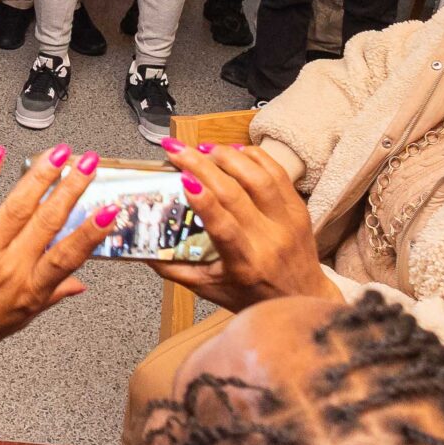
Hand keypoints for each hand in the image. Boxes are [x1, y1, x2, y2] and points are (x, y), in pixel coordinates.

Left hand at [0, 145, 108, 399]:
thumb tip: (79, 284)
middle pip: (47, 221)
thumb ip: (51, 296)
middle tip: (88, 164)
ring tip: (58, 154)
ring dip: (40, 176)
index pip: (68, 255)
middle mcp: (8, 268)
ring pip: (17, 206)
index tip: (109, 209)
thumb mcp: (17, 319)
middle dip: (71, 189)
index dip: (91, 232)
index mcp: (29, 289)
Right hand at [148, 141, 341, 312]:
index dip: (203, 201)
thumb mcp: (209, 289)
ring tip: (203, 148)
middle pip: (236, 193)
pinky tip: (234, 151)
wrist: (303, 296)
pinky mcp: (298, 208)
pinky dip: (254, 156)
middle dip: (203, 165)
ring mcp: (288, 222)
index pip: (224, 227)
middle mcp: (269, 240)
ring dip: (229, 156)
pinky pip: (277, 172)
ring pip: (259, 177)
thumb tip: (140, 250)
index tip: (183, 179)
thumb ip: (174, 269)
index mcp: (245, 264)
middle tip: (178, 150)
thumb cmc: (253, 294)